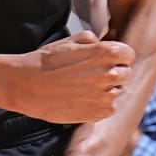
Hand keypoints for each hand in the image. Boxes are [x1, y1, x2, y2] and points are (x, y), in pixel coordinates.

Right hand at [0, 30, 134, 123]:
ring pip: (117, 91)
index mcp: (106, 53)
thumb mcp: (70, 41)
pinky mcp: (97, 114)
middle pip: (125, 73)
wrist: (26, 86)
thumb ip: (92, 41)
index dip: (118, 56)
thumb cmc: (45, 62)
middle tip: (94, 74)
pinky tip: (83, 98)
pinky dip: (100, 104)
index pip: (129, 54)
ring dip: (107, 89)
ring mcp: (105, 96)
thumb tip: (101, 45)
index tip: (109, 59)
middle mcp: (109, 75)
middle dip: (114, 72)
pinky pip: (109, 108)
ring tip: (84, 87)